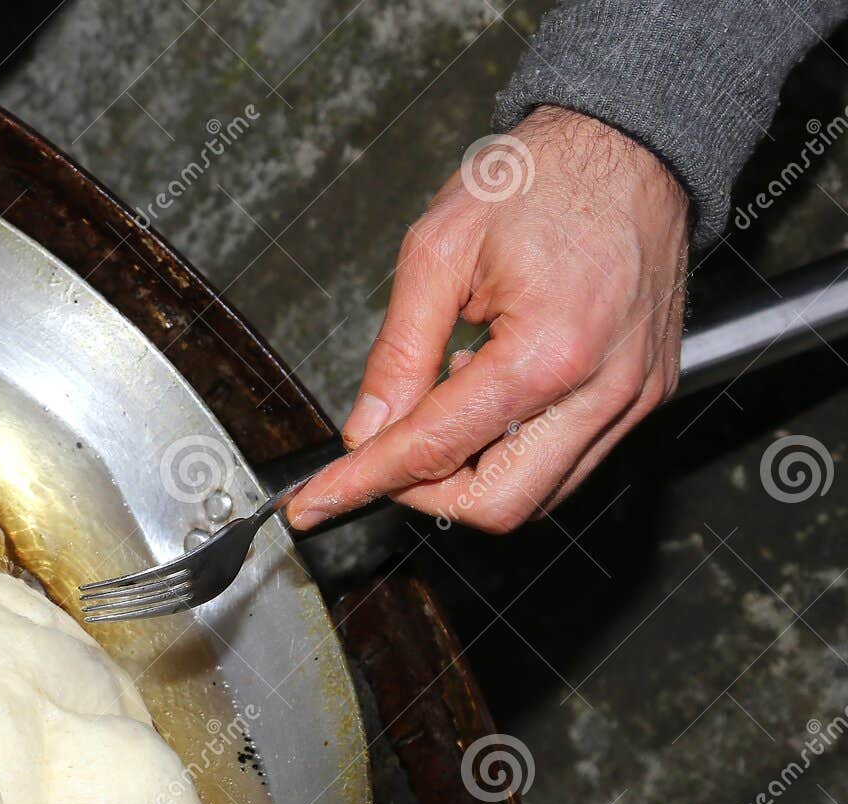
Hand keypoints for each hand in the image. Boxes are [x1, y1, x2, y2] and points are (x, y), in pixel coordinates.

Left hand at [288, 106, 689, 532]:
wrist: (630, 141)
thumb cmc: (542, 178)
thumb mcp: (438, 251)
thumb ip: (397, 353)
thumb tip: (366, 430)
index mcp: (549, 352)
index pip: (436, 451)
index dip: (365, 483)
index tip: (316, 504)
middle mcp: (603, 390)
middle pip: (497, 506)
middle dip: (426, 492)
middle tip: (386, 452)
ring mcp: (632, 399)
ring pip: (536, 496)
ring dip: (471, 469)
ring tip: (451, 392)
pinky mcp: (643, 397)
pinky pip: (568, 462)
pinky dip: (513, 448)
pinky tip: (492, 389)